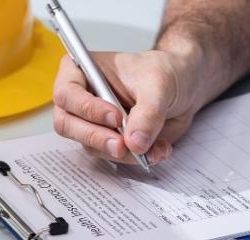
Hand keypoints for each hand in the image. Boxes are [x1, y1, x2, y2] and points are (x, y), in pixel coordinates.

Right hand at [52, 50, 206, 164]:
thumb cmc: (164, 72)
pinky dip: (136, 158)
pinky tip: (157, 150)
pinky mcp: (109, 141)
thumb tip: (134, 142)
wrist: (183, 86)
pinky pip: (114, 157)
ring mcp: (93, 122)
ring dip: (123, 152)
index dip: (87, 109)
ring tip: (152, 146)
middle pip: (68, 125)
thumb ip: (147, 113)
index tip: (115, 117)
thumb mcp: (159, 85)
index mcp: (83, 71)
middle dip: (96, 138)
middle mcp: (81, 99)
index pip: (67, 93)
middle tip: (122, 145)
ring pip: (91, 146)